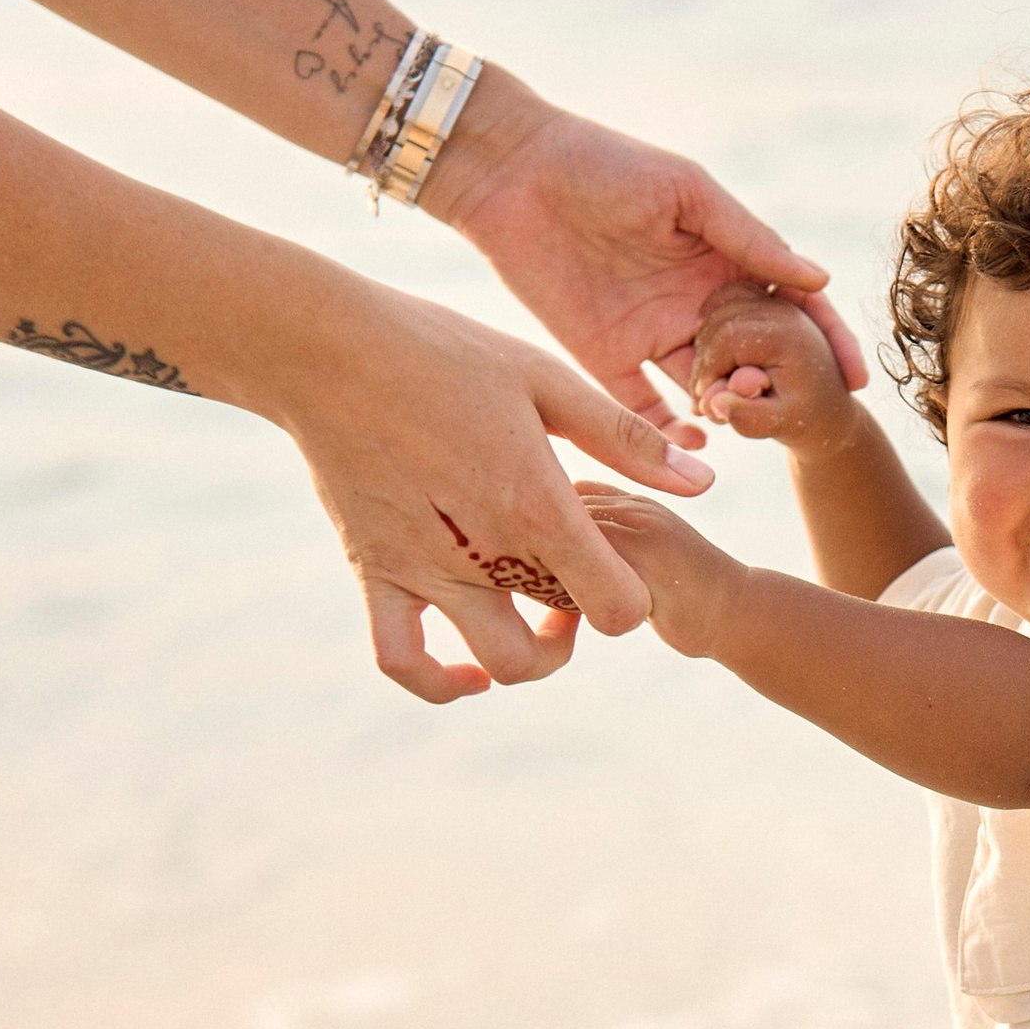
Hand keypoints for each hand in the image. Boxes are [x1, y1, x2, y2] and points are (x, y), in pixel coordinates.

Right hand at [263, 281, 718, 705]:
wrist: (327, 348)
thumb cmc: (443, 351)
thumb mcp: (546, 379)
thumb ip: (625, 439)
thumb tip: (702, 482)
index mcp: (536, 506)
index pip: (617, 607)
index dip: (631, 600)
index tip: (618, 568)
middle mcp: (483, 553)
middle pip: (557, 646)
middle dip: (575, 634)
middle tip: (569, 588)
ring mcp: (423, 570)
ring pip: (491, 664)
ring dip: (520, 659)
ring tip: (523, 619)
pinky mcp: (374, 571)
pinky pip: (400, 659)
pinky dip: (436, 680)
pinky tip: (464, 666)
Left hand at [429, 93, 868, 414]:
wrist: (511, 172)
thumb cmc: (602, 163)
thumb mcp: (686, 191)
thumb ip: (748, 237)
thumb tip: (818, 279)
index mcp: (721, 259)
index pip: (787, 307)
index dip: (825, 340)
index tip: (853, 379)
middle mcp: (694, 303)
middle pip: (753, 357)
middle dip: (778, 385)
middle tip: (790, 401)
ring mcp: (651, 334)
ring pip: (706, 387)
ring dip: (729, 408)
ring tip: (744, 418)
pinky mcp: (603, 356)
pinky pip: (644, 408)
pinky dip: (671, 432)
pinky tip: (697, 446)